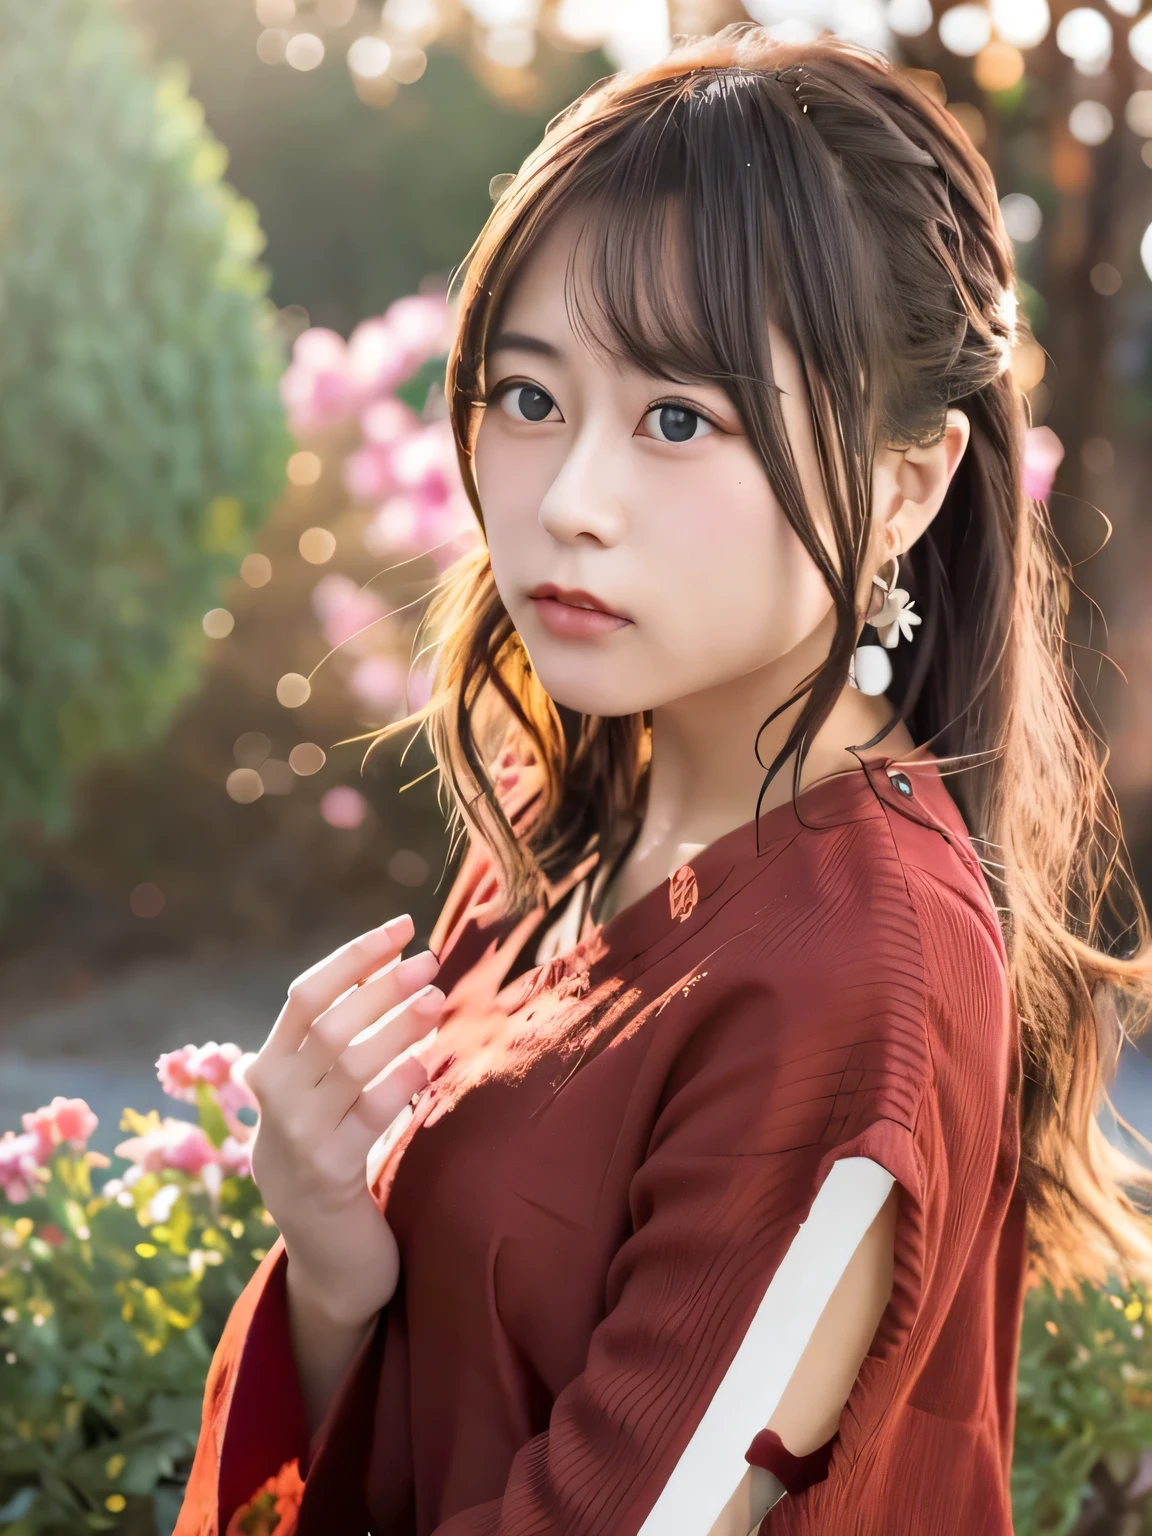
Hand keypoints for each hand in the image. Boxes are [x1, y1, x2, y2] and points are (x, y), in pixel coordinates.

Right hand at [244, 913, 443, 1328]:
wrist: (328, 1261)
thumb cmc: (335, 1164)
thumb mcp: (323, 1102)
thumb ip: (338, 1049)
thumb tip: (391, 972)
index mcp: (267, 1071)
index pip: (304, 995)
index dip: (353, 956)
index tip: (401, 926)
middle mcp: (272, 1101)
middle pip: (328, 1023)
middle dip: (381, 986)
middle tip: (431, 961)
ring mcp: (295, 1140)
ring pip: (348, 1063)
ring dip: (396, 1025)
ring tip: (437, 1001)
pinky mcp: (327, 1177)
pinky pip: (367, 1116)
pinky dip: (398, 1082)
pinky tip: (427, 1063)